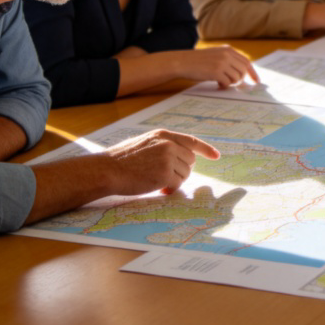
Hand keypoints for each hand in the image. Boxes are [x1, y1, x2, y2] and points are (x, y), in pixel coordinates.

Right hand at [103, 129, 218, 195]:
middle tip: (165, 176)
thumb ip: (164, 146)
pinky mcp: (165, 173)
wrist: (107, 170)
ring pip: (185, 173)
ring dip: (175, 180)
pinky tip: (159, 188)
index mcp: (163, 135)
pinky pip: (178, 184)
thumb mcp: (145, 144)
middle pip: (190, 160)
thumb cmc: (123, 160)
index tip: (216, 155)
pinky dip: (171, 188)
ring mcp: (167, 158)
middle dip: (181, 170)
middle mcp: (168, 144)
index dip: (206, 149)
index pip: (191, 141)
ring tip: (157, 180)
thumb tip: (184, 157)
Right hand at [178, 45, 258, 88]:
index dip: (252, 72)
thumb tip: (242, 74)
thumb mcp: (215, 55)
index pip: (246, 61)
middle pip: (243, 71)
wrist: (182, 62)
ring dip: (231, 83)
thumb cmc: (198, 61)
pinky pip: (227, 83)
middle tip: (232, 83)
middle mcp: (227, 54)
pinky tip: (217, 84)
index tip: (256, 80)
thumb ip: (228, 60)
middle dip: (241, 79)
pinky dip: (224, 85)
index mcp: (228, 49)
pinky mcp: (216, 72)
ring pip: (237, 78)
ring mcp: (222, 63)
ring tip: (221, 82)